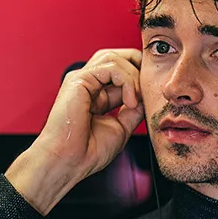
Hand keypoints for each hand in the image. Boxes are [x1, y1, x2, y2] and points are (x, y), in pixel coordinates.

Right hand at [7, 49, 143, 214]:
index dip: (139, 77)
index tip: (150, 96)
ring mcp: (82, 80)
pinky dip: (126, 80)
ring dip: (133, 77)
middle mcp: (88, 84)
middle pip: (118, 56)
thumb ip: (133, 110)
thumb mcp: (121, 128)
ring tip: (135, 101)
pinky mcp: (79, 79)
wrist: (67, 162)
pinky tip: (129, 100)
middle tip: (147, 91)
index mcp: (97, 94)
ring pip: (115, 57)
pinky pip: (110, 66)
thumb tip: (146, 97)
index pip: (122, 71)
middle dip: (138, 68)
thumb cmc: (86, 152)